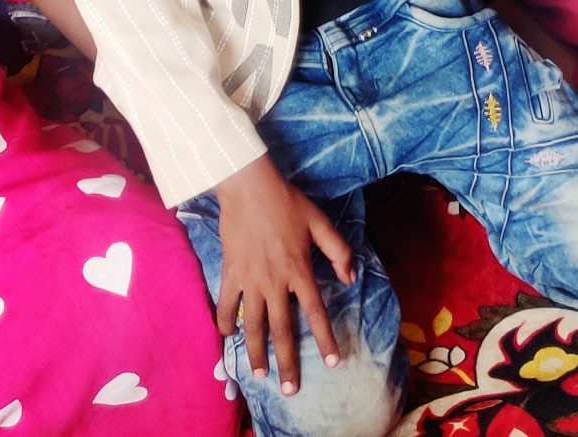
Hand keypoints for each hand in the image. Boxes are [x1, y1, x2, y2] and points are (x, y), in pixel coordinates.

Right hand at [214, 156, 352, 396]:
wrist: (249, 187)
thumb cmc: (287, 203)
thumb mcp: (320, 222)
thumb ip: (338, 251)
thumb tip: (350, 277)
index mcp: (300, 270)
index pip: (316, 313)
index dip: (324, 340)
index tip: (331, 363)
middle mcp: (276, 282)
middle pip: (282, 330)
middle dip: (286, 362)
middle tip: (289, 389)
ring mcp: (250, 280)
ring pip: (253, 326)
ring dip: (255, 353)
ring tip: (257, 376)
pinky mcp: (230, 274)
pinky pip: (226, 306)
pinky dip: (226, 323)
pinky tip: (228, 337)